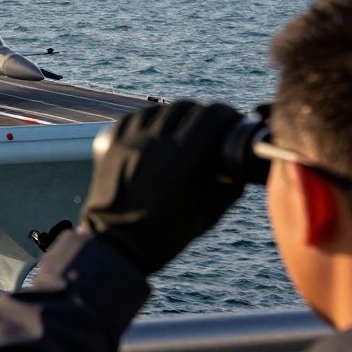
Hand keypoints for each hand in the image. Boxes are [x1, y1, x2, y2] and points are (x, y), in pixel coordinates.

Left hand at [81, 100, 243, 274]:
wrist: (119, 243)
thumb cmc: (168, 233)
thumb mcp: (211, 211)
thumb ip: (231, 184)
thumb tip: (242, 163)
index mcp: (184, 156)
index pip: (211, 114)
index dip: (226, 113)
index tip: (231, 120)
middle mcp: (154, 141)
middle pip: (185, 107)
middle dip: (202, 113)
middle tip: (209, 125)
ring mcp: (128, 140)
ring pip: (157, 110)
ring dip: (174, 115)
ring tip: (181, 128)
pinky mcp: (109, 144)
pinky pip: (132, 119)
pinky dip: (147, 121)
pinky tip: (155, 132)